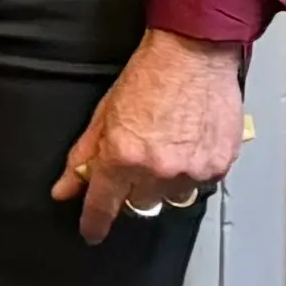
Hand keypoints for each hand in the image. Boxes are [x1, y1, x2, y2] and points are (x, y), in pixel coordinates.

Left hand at [54, 28, 242, 243]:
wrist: (194, 54)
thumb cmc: (150, 76)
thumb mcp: (104, 115)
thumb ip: (84, 156)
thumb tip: (66, 187)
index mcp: (124, 157)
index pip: (103, 205)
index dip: (94, 222)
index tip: (91, 231)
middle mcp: (159, 169)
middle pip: (139, 204)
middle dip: (133, 189)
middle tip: (138, 161)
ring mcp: (192, 170)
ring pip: (172, 198)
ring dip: (165, 182)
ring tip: (167, 147)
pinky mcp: (219, 166)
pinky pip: (201, 185)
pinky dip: (192, 171)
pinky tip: (189, 144)